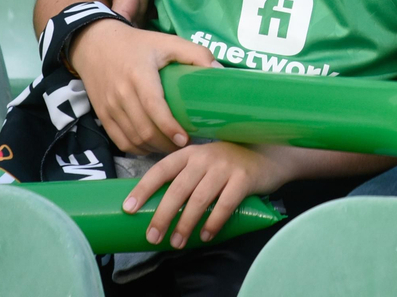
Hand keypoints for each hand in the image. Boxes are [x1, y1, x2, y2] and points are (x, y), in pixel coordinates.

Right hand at [66, 18, 217, 154]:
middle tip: (185, 144)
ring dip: (154, 148)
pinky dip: (137, 149)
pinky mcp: (102, 115)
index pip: (153, 107)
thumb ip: (195, 54)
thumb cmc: (138, 44)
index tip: (185, 139)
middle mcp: (121, 93)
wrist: (96, 44)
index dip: (169, 126)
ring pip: (133, 139)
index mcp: (139, 75)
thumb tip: (219, 71)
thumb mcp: (167, 42)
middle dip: (166, 143)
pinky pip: (120, 141)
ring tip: (172, 146)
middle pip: (144, 129)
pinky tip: (152, 145)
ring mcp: (109, 107)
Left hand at [124, 141, 284, 248]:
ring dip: (185, 224)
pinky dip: (213, 222)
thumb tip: (157, 208)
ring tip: (177, 243)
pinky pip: (225, 204)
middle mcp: (205, 157)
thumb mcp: (204, 162)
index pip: (161, 170)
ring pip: (199, 199)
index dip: (143, 189)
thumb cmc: (229, 164)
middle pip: (178, 189)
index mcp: (190, 154)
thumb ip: (186, 177)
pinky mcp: (243, 179)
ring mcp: (225, 167)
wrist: (268, 156)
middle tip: (153, 237)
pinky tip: (205, 236)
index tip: (128, 209)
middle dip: (162, 215)